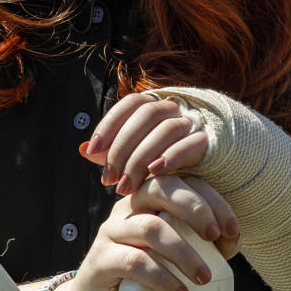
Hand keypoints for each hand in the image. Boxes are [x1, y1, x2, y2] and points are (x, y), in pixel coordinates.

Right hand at [45, 176, 239, 290]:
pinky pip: (134, 261)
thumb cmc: (137, 277)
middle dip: (195, 209)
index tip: (232, 229)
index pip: (181, 181)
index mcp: (146, 198)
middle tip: (216, 238)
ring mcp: (111, 232)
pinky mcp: (101, 261)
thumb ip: (195, 239)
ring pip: (150, 227)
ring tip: (203, 277)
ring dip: (184, 252)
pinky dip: (163, 277)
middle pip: (160, 188)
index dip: (211, 200)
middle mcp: (126, 207)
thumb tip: (231, 238)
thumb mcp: (169, 253)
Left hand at [81, 91, 208, 194]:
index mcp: (153, 105)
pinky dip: (172, 156)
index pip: (130, 104)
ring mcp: (192, 123)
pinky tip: (155, 173)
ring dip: (142, 158)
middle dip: (122, 148)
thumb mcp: (132, 155)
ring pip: (167, 129)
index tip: (92, 150)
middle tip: (108, 180)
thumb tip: (81, 149)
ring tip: (125, 187)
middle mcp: (174, 108)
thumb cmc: (160, 159)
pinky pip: (192, 143)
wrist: (204, 170)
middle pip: (147, 115)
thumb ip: (110, 152)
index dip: (109, 124)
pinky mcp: (208, 142)